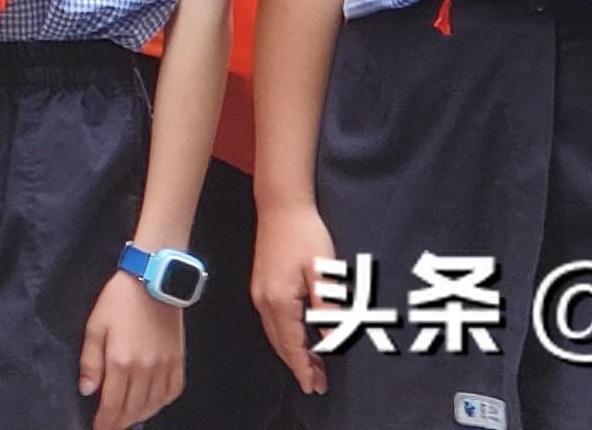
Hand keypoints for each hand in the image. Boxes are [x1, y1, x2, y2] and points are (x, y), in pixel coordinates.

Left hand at [82, 275, 185, 429]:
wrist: (154, 280)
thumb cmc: (119, 300)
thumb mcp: (95, 326)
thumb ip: (90, 361)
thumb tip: (87, 391)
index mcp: (121, 361)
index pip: (112, 404)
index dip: (104, 421)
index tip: (98, 429)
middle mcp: (145, 369)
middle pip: (132, 409)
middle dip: (119, 422)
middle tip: (110, 427)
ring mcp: (165, 366)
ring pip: (152, 405)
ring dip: (138, 416)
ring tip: (126, 419)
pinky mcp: (178, 360)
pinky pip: (172, 392)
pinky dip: (160, 403)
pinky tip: (151, 404)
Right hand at [252, 199, 336, 398]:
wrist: (282, 206)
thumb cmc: (305, 234)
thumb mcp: (323, 273)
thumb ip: (327, 310)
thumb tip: (332, 340)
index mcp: (278, 300)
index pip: (291, 345)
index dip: (303, 368)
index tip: (314, 386)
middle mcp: (263, 300)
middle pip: (280, 344)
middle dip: (299, 365)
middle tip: (318, 384)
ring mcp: (259, 292)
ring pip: (275, 334)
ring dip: (293, 352)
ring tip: (314, 366)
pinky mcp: (262, 285)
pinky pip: (273, 321)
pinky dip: (287, 336)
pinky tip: (300, 339)